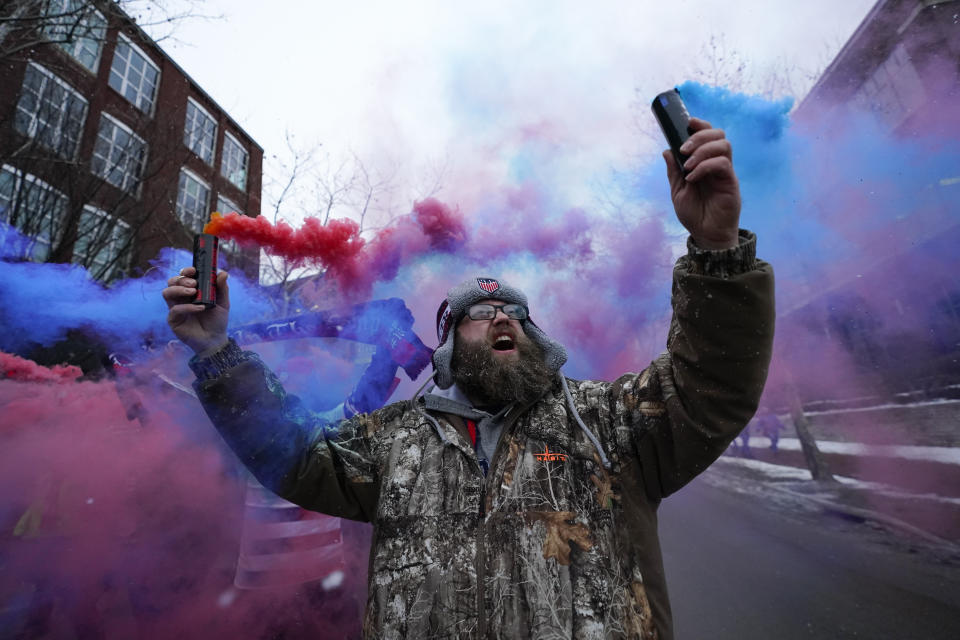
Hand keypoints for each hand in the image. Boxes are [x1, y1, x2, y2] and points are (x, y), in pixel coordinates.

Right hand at [162, 267, 229, 352]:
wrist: (215, 339)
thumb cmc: (217, 320)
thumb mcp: (223, 303)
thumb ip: (222, 288)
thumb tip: (223, 273)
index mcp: (191, 290)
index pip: (183, 276)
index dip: (186, 271)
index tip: (193, 270)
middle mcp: (181, 298)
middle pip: (172, 282)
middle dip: (182, 279)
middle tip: (194, 283)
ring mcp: (176, 308)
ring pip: (167, 292)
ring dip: (179, 289)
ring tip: (193, 292)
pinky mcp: (173, 320)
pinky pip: (175, 310)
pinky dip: (187, 307)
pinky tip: (200, 308)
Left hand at [664, 117, 740, 249]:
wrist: (705, 234)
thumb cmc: (694, 214)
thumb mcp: (678, 191)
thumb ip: (674, 171)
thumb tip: (667, 150)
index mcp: (704, 162)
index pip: (708, 135)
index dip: (700, 125)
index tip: (687, 122)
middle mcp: (717, 163)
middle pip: (718, 134)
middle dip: (700, 136)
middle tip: (684, 150)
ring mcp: (725, 172)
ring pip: (723, 145)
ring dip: (702, 150)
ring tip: (688, 166)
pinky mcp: (731, 182)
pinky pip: (723, 163)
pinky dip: (705, 166)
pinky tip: (693, 178)